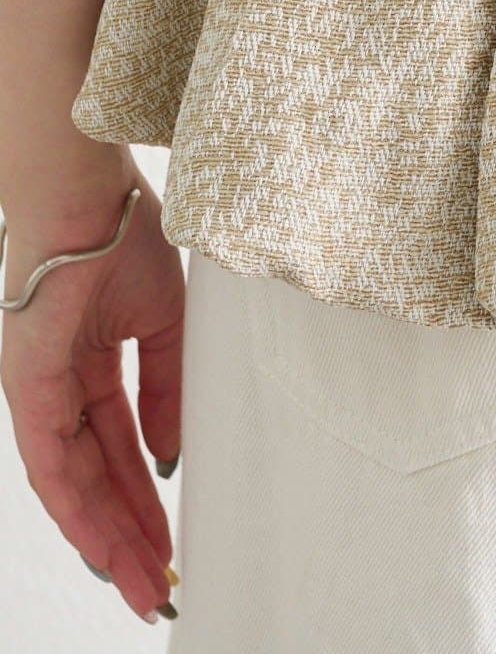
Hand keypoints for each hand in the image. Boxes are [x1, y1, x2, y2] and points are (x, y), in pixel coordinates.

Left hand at [1, 164, 181, 623]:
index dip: (146, 498)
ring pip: (73, 488)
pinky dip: (78, 512)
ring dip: (109, 538)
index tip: (177, 541)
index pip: (120, 449)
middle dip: (131, 536)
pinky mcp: (28, 392)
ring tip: (143, 583)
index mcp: (90, 366)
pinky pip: (53, 468)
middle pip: (98, 481)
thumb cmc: (126, 237)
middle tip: (161, 586)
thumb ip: (167, 389)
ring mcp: (40, 395)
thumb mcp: (165, 323)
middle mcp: (60, 391)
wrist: (92, 198)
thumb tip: (170, 457)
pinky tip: (105, 547)